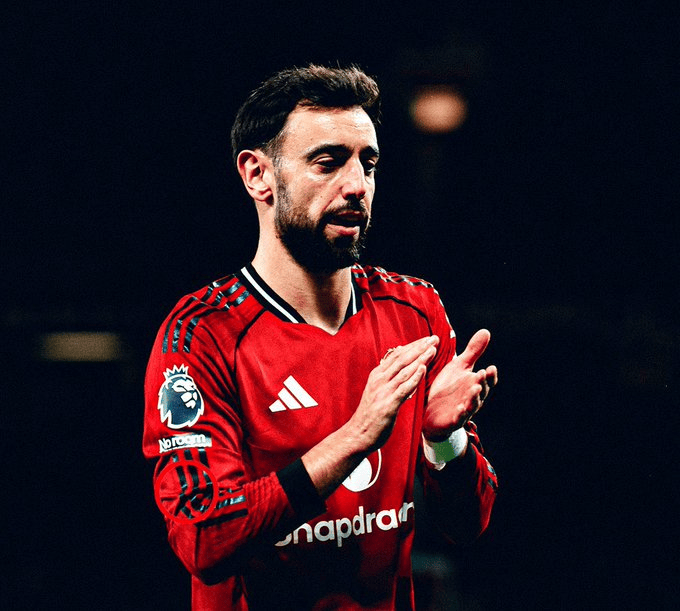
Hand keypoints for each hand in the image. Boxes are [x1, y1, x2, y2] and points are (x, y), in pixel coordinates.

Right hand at [349, 335, 438, 452]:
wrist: (358, 434)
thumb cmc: (370, 414)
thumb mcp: (377, 390)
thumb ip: (388, 377)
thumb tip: (400, 364)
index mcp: (377, 375)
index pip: (397, 355)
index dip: (413, 345)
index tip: (427, 338)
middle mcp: (379, 380)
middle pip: (402, 359)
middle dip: (419, 347)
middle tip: (434, 338)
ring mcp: (383, 392)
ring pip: (404, 371)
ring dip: (420, 358)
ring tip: (432, 349)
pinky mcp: (388, 405)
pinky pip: (403, 388)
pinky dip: (413, 377)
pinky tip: (422, 369)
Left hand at [423, 329, 497, 441]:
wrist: (431, 411)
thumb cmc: (447, 387)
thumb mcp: (459, 367)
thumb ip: (472, 352)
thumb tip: (486, 331)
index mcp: (474, 384)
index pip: (486, 381)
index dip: (490, 376)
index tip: (491, 367)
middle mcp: (472, 398)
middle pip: (480, 392)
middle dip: (482, 383)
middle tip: (481, 374)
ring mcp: (463, 410)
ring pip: (472, 405)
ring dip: (474, 398)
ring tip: (474, 389)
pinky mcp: (452, 420)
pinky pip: (458, 419)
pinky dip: (460, 414)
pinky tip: (461, 409)